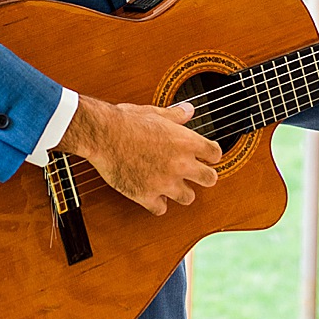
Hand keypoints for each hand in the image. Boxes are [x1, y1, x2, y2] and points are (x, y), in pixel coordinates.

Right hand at [58, 95, 221, 214]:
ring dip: (181, 192)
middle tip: (196, 174)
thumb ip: (175, 115)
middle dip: (205, 176)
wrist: (103, 134)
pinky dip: (157, 203)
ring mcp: (164, 182)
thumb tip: (189, 110)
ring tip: (173, 185)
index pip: (214, 153)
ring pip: (188, 198)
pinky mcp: (146, 196)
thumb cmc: (126, 120)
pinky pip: (160, 209)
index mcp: (185, 141)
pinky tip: (152, 195)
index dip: (210, 154)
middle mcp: (180, 164)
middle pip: (210, 179)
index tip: (205, 155)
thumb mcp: (154, 112)